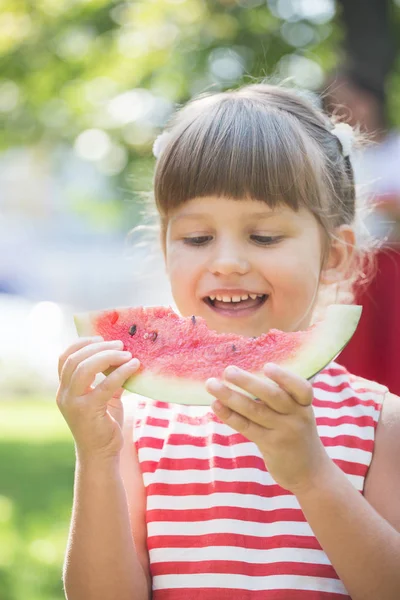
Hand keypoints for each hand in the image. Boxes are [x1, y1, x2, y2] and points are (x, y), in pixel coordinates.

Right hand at [56, 336, 139, 461]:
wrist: (101, 456)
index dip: (81, 343)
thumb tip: (126, 356)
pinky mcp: (88, 411)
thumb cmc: (104, 425)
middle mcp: (64, 394)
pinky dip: (121, 372)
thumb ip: (109, 378)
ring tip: (127, 354)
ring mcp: (73, 403)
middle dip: (98, 347)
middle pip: (75, 359)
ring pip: (84, 368)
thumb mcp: (105, 397)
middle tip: (120, 345)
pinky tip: (135, 366)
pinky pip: (105, 384)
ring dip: (107, 356)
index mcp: (65, 389)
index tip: (101, 337)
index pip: (65, 358)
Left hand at [206, 363, 329, 494]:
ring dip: (230, 396)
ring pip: (254, 411)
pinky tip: (216, 405)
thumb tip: (245, 375)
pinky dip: (229, 415)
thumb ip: (281, 397)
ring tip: (211, 384)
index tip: (266, 366)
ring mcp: (283, 432)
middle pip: (272, 396)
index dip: (284, 377)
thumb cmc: (297, 434)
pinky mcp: (270, 446)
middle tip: (228, 370)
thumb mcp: (298, 414)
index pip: (301, 388)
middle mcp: (296, 417)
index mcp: (304, 405)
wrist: (310, 473)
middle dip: (248, 382)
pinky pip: (246, 427)